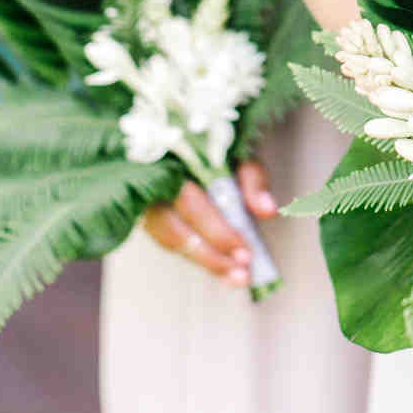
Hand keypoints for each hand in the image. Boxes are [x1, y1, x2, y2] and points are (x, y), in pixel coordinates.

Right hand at [142, 159, 277, 285]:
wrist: (190, 136)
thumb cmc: (219, 148)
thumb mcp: (240, 155)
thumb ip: (253, 180)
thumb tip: (267, 210)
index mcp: (173, 164)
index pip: (193, 206)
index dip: (219, 233)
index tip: (244, 253)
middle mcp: (152, 185)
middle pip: (175, 231)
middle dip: (210, 256)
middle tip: (241, 272)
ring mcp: (145, 200)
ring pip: (169, 240)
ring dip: (204, 262)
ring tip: (235, 277)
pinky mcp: (150, 213)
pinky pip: (170, 241)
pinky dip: (196, 256)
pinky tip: (221, 268)